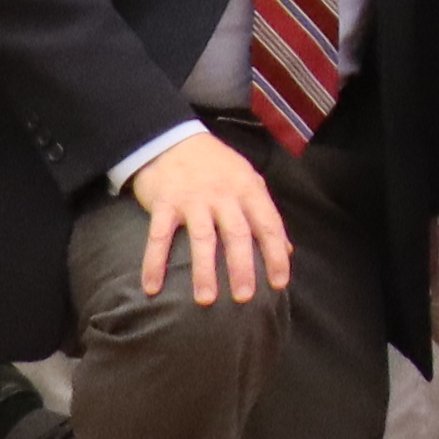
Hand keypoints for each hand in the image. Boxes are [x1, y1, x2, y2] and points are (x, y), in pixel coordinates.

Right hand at [131, 128, 292, 307]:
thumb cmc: (216, 166)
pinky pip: (159, 236)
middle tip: (244, 297)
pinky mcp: (164, 203)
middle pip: (237, 234)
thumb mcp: (247, 181)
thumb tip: (286, 249)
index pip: (268, 224)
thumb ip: (265, 214)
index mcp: (248, 189)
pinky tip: (152, 287)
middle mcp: (223, 195)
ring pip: (202, 238)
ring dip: (204, 270)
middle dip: (242, 267)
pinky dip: (154, 262)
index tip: (279, 283)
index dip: (275, 254)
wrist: (172, 139)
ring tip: (206, 299)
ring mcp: (193, 199)